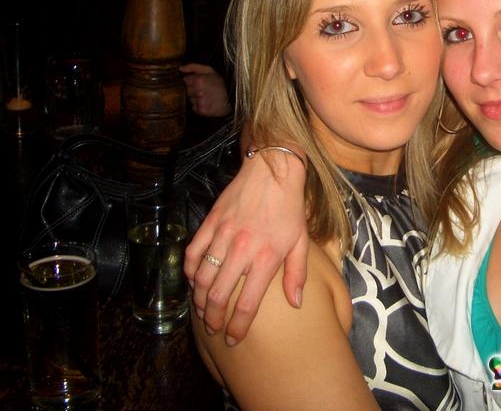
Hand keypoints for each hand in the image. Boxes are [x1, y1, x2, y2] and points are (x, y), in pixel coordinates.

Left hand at [180, 63, 232, 116]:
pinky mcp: (202, 111)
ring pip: (190, 99)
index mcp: (199, 80)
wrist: (233, 99)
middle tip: (205, 89)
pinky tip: (207, 103)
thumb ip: (193, 67)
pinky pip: (194, 107)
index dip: (193, 80)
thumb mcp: (210, 70)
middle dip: (194, 89)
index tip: (201, 81)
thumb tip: (180, 68)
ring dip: (196, 98)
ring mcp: (200, 102)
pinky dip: (199, 106)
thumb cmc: (221, 84)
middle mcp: (198, 92)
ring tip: (207, 96)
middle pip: (188, 90)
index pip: (186, 80)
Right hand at [184, 149, 308, 344]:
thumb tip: (295, 303)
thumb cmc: (289, 208)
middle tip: (213, 328)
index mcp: (266, 258)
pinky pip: (192, 254)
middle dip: (212, 319)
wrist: (273, 171)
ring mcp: (223, 236)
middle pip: (218, 296)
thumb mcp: (301, 241)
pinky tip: (193, 281)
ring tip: (202, 310)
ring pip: (201, 278)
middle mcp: (242, 250)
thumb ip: (296, 274)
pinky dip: (189, 272)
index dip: (238, 327)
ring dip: (199, 299)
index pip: (247, 304)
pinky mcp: (210, 223)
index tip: (233, 339)